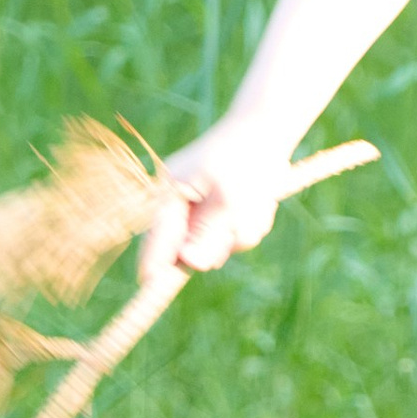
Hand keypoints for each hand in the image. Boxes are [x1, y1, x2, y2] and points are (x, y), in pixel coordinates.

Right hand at [139, 122, 292, 281]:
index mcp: (169, 192)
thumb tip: (189, 264)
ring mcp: (198, 208)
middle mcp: (179, 202)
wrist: (266, 128)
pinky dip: (249, 224)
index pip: (157, 238)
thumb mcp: (231, 198)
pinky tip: (258, 200)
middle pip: (192, 249)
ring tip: (256, 201)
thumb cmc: (247, 158)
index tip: (150, 289)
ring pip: (219, 246)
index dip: (154, 265)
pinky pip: (234, 237)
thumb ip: (210, 233)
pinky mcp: (217, 212)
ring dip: (241, 232)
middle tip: (242, 217)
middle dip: (222, 241)